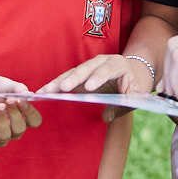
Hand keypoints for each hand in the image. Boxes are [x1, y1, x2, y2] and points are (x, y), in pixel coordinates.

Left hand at [0, 73, 40, 149]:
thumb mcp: (3, 84)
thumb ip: (17, 89)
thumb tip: (29, 94)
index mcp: (19, 114)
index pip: (33, 121)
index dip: (31, 113)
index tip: (23, 101)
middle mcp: (9, 127)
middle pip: (20, 130)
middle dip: (16, 115)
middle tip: (8, 101)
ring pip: (5, 138)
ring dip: (4, 123)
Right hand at [39, 54, 154, 121]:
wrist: (133, 72)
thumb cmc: (134, 86)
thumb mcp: (135, 96)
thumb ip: (123, 106)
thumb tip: (106, 117)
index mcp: (118, 64)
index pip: (107, 70)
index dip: (98, 78)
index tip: (88, 88)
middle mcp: (101, 61)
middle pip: (86, 68)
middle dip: (73, 79)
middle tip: (63, 89)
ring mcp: (89, 65)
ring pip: (73, 72)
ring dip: (58, 82)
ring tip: (45, 92)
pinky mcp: (80, 72)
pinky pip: (67, 77)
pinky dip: (55, 84)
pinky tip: (43, 92)